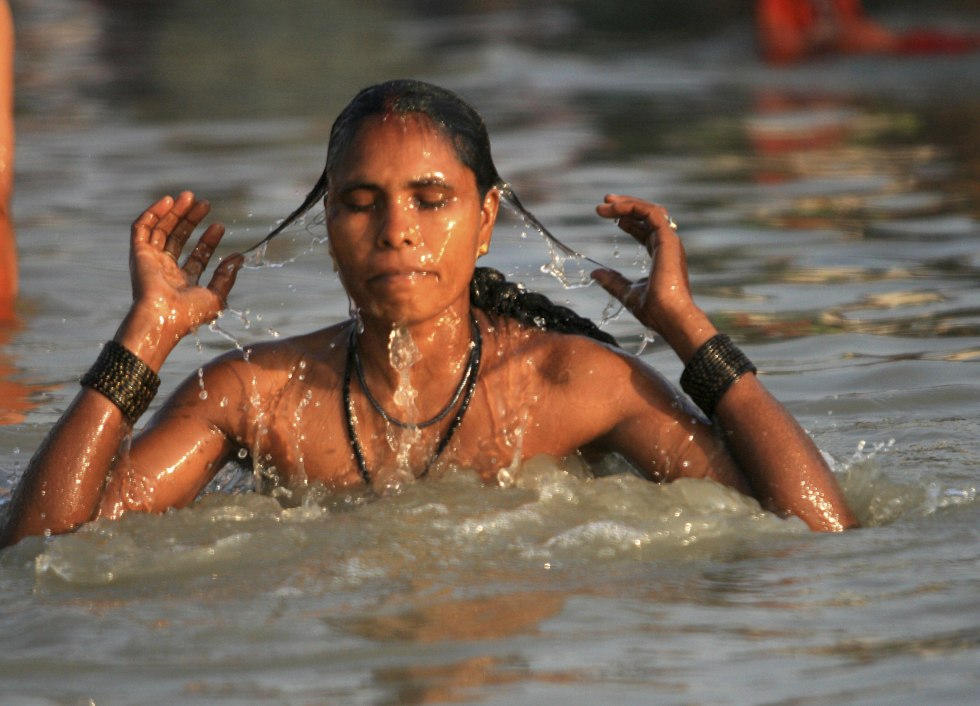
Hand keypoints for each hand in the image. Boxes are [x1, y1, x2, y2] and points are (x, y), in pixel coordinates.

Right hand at [123, 192, 242, 363]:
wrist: (163, 316)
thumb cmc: (189, 312)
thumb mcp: (216, 296)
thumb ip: (226, 277)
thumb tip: (239, 258)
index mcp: (183, 282)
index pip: (196, 256)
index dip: (208, 241)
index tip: (220, 226)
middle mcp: (165, 271)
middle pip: (178, 239)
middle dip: (191, 220)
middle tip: (206, 204)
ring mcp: (151, 261)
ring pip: (161, 230)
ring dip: (175, 213)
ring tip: (190, 197)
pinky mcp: (138, 253)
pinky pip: (142, 228)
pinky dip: (153, 213)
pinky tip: (168, 201)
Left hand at [591, 194, 713, 360]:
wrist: (669, 316)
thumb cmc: (653, 310)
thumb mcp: (626, 292)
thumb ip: (612, 281)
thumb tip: (595, 273)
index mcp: (662, 255)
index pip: (645, 230)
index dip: (628, 220)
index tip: (609, 215)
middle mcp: (668, 245)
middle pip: (648, 216)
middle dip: (626, 206)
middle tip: (605, 201)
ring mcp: (669, 241)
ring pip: (651, 210)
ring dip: (627, 203)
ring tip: (605, 202)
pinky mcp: (668, 239)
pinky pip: (651, 213)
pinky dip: (632, 207)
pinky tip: (614, 209)